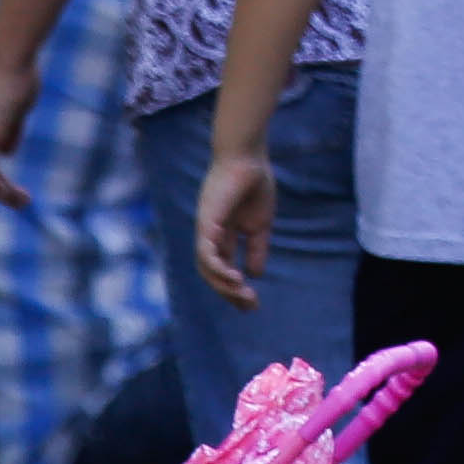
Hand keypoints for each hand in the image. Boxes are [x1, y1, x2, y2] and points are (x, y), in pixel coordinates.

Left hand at [190, 152, 275, 307]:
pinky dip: (217, 268)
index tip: (253, 304)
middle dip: (230, 293)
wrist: (247, 158)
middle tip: (251, 305)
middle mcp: (209, 236)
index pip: (223, 269)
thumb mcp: (259, 225)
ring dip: (224, 285)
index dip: (235, 289)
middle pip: (213, 274)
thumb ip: (256, 249)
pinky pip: (205, 253)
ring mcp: (205, 230)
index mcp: (222, 236)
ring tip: (243, 293)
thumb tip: (255, 274)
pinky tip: (235, 277)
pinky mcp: (205, 224)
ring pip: (206, 268)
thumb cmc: (253, 184)